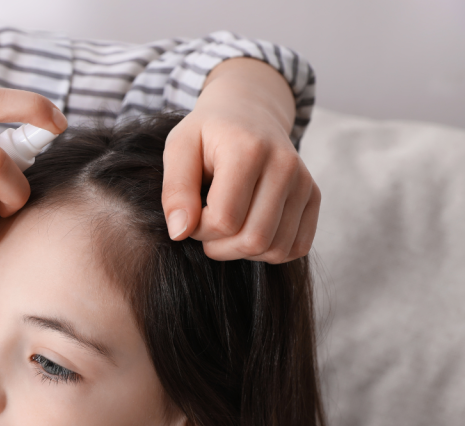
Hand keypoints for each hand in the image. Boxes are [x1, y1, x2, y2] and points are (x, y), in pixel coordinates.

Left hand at [161, 58, 319, 262]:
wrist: (248, 112)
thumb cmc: (208, 134)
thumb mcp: (179, 149)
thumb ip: (175, 190)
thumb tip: (180, 232)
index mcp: (248, 150)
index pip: (224, 220)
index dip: (198, 229)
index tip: (191, 212)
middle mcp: (284, 166)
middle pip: (253, 240)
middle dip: (219, 246)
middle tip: (205, 225)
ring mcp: (304, 182)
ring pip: (275, 249)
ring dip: (242, 251)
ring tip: (226, 226)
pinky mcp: (313, 197)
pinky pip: (296, 248)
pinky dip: (268, 251)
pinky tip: (249, 230)